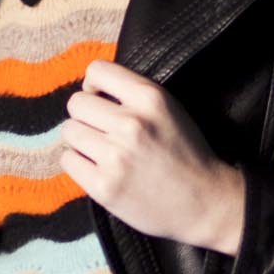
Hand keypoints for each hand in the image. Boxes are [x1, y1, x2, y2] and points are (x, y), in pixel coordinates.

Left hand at [61, 59, 247, 253]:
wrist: (205, 203)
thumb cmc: (186, 154)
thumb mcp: (170, 109)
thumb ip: (134, 94)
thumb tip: (90, 89)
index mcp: (150, 98)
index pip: (96, 70)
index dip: (94, 85)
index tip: (102, 99)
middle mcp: (131, 124)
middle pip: (76, 103)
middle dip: (87, 116)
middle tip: (103, 132)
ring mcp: (115, 157)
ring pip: (69, 131)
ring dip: (81, 140)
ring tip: (102, 152)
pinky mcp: (103, 186)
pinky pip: (68, 160)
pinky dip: (79, 164)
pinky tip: (99, 170)